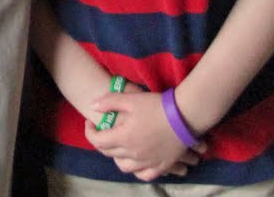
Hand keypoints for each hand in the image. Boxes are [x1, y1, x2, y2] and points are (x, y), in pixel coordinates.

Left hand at [86, 87, 203, 181]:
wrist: (183, 117)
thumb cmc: (156, 106)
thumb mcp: (130, 98)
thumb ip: (109, 102)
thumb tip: (92, 106)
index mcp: (124, 137)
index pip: (98, 141)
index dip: (89, 132)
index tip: (90, 122)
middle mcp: (133, 154)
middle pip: (109, 153)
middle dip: (101, 141)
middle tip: (103, 130)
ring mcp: (147, 163)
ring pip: (124, 167)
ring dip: (116, 157)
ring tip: (118, 145)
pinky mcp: (160, 167)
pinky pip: (142, 175)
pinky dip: (135, 169)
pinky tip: (135, 160)